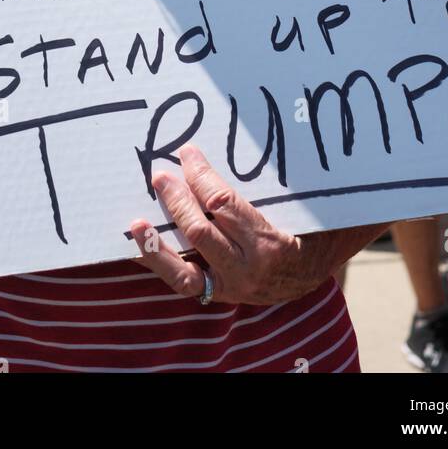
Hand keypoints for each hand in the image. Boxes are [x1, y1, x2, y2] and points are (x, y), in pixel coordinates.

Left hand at [129, 144, 340, 304]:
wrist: (311, 274)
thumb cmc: (304, 229)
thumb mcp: (292, 205)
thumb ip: (260, 184)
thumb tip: (214, 155)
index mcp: (267, 242)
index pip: (223, 204)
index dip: (201, 176)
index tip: (188, 154)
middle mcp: (246, 269)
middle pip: (200, 232)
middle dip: (177, 200)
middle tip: (160, 176)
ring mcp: (229, 287)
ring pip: (184, 272)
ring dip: (156, 245)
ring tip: (136, 224)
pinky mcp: (217, 294)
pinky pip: (184, 283)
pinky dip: (160, 264)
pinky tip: (139, 249)